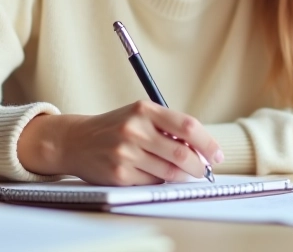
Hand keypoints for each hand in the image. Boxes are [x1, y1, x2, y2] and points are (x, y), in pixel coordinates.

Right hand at [20, 101, 222, 184]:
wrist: (76, 141)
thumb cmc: (115, 127)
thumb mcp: (140, 115)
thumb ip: (169, 127)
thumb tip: (202, 150)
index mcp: (144, 109)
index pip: (188, 127)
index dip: (208, 143)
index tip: (216, 155)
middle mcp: (134, 129)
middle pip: (182, 153)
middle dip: (199, 166)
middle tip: (203, 170)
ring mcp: (125, 153)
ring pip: (170, 172)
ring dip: (181, 175)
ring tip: (181, 172)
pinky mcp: (119, 174)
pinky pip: (152, 182)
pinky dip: (159, 180)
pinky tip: (152, 172)